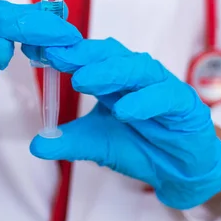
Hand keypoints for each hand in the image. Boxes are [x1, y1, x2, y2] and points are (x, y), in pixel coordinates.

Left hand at [29, 38, 220, 209]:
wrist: (179, 170)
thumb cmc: (139, 145)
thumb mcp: (96, 144)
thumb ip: (69, 141)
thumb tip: (37, 144)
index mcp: (113, 78)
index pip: (88, 57)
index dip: (64, 52)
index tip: (37, 50)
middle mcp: (135, 75)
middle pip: (110, 54)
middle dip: (82, 54)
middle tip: (56, 56)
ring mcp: (160, 85)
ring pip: (136, 68)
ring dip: (109, 71)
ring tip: (82, 80)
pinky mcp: (183, 103)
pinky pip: (165, 95)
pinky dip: (144, 101)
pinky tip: (123, 111)